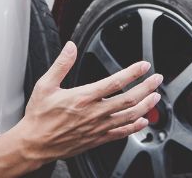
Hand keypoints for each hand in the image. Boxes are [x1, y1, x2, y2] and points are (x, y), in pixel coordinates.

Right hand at [15, 41, 162, 164]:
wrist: (34, 144)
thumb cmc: (38, 116)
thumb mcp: (45, 85)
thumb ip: (61, 64)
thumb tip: (70, 46)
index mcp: (82, 98)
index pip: (114, 83)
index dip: (132, 73)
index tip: (143, 66)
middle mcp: (93, 113)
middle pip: (128, 99)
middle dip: (146, 88)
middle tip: (157, 79)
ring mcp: (97, 128)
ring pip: (128, 117)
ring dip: (145, 106)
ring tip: (155, 97)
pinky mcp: (96, 140)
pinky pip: (121, 134)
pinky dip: (134, 127)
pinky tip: (142, 121)